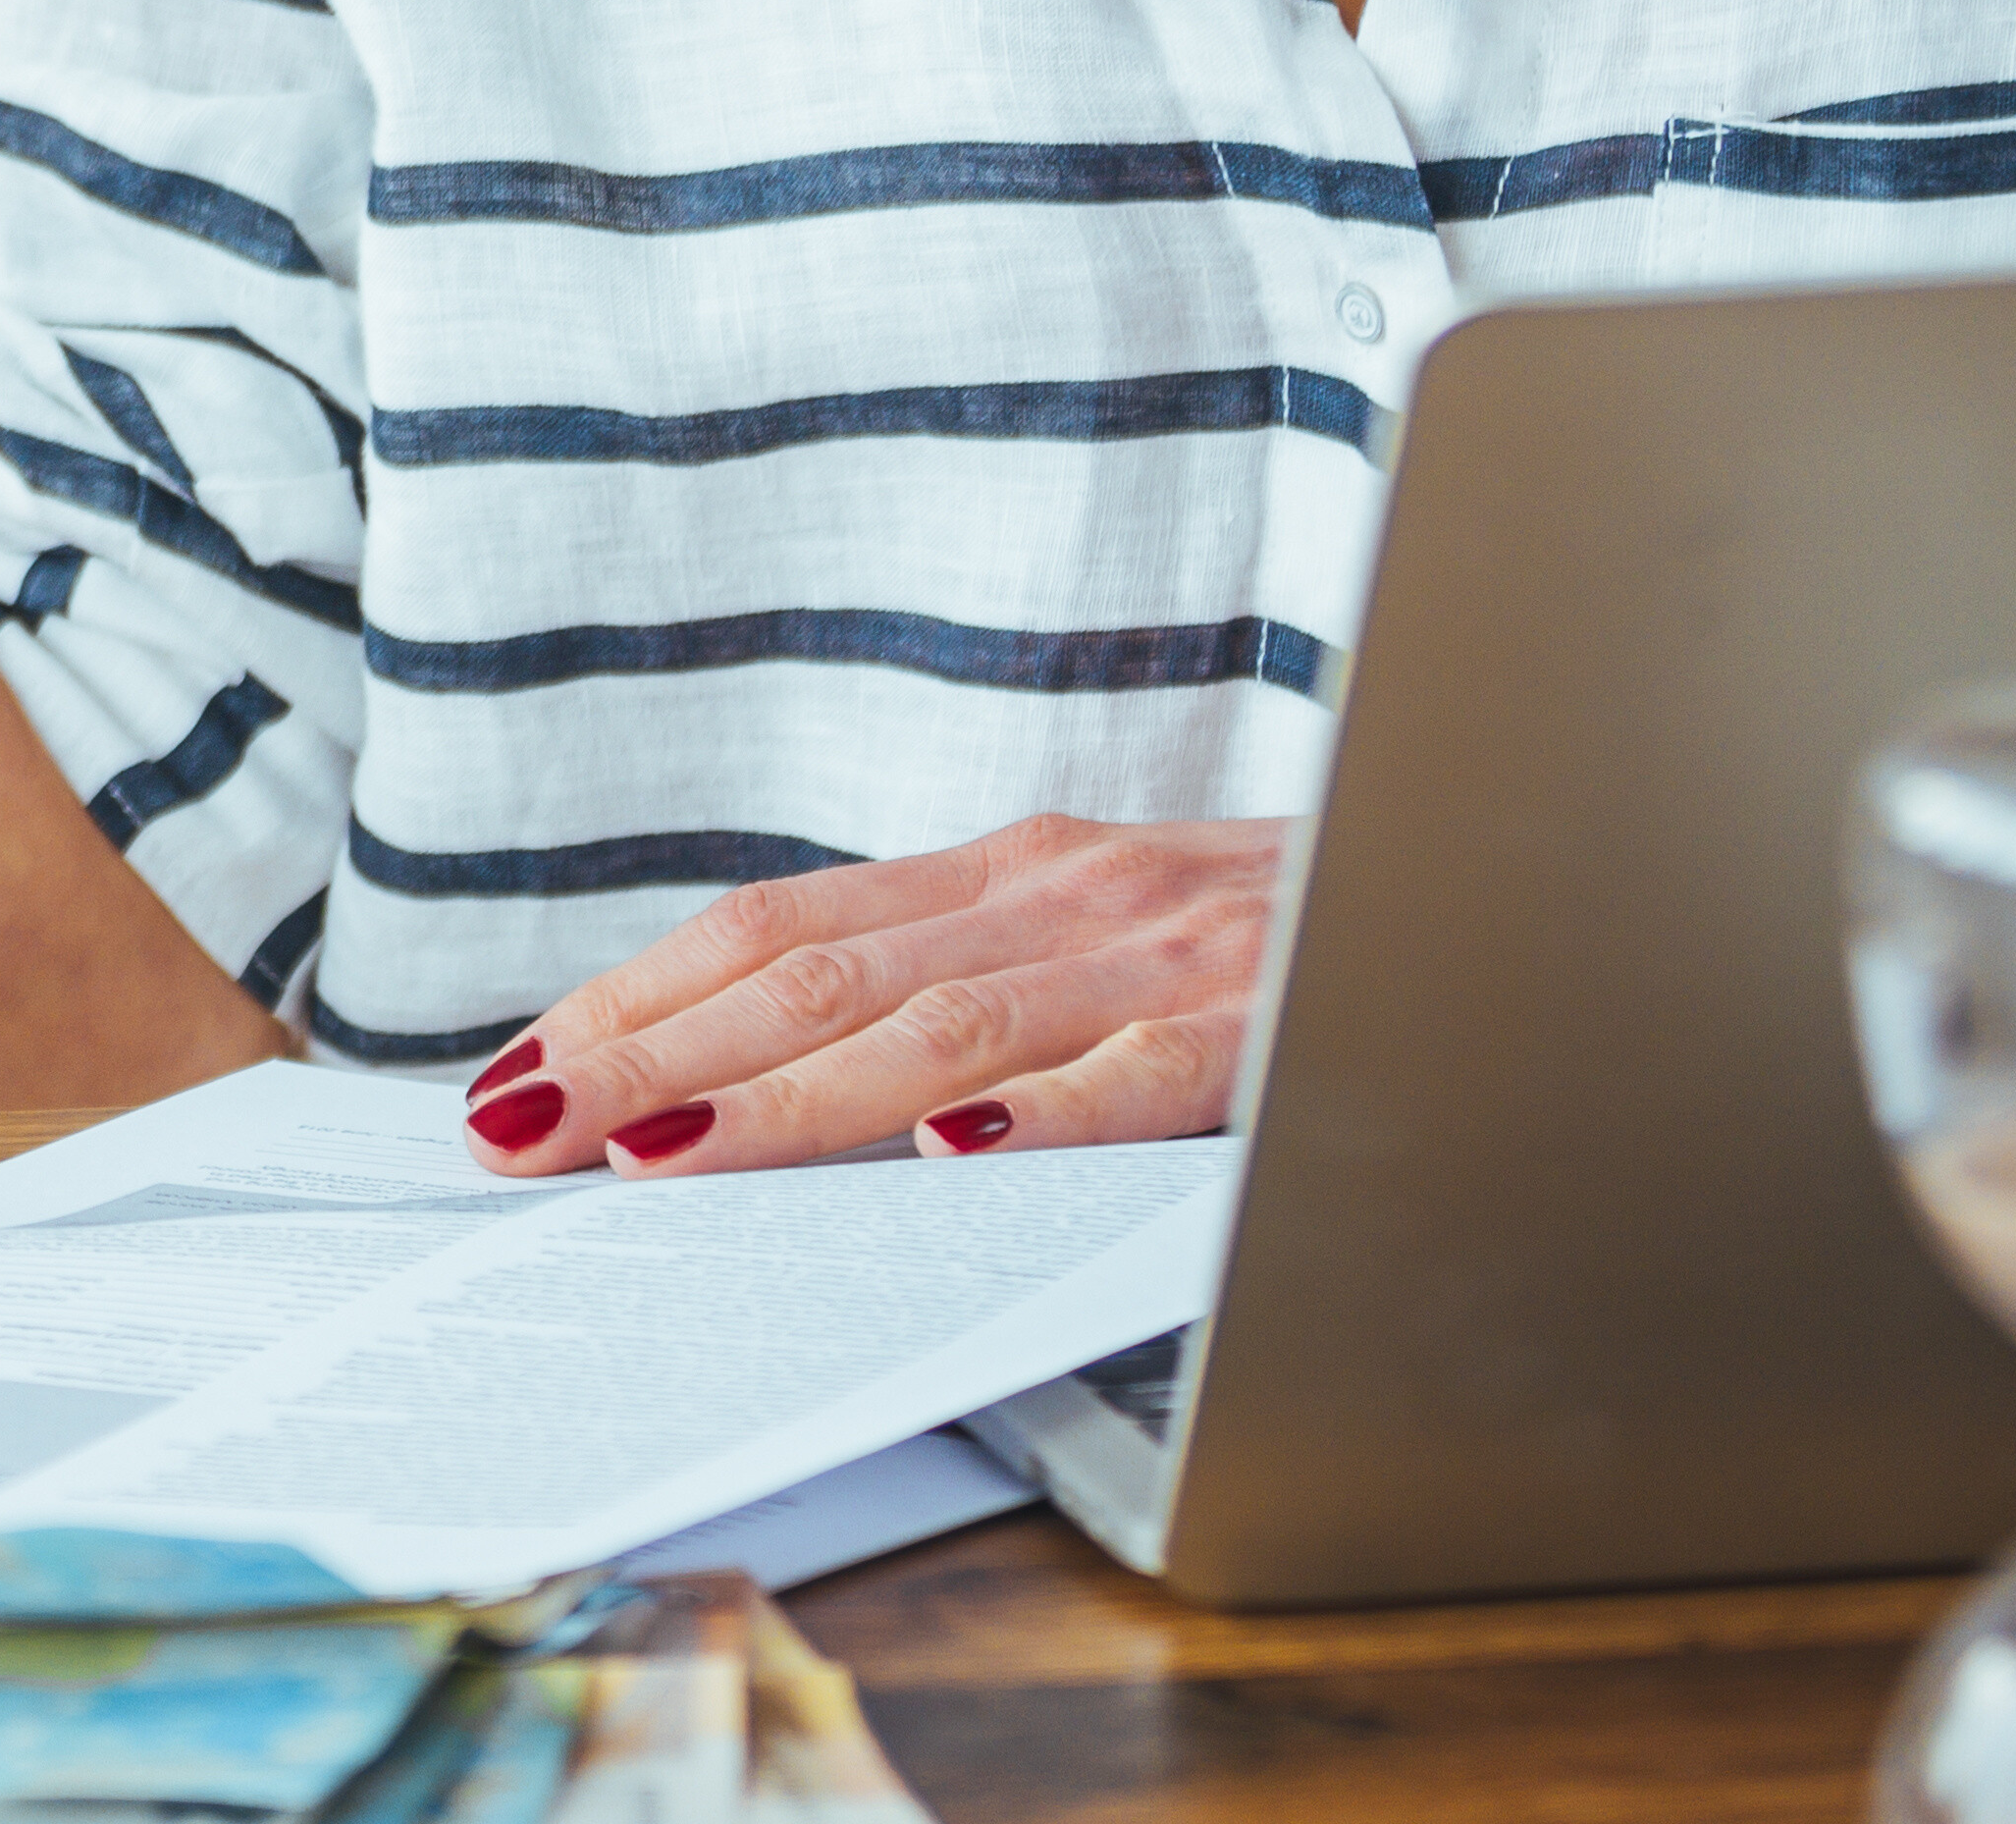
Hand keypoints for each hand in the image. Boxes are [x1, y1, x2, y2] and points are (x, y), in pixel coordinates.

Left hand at [452, 814, 1281, 1172]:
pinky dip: (1049, 1111)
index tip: (512, 1073)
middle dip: (647, 1058)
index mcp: (1014, 874)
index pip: (776, 926)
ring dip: (782, 1095)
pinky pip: (1145, 1071)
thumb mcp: (1108, 944)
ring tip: (654, 1155)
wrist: (1503, 860)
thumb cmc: (1288, 935)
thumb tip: (779, 1087)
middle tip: (513, 1134)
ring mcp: (1164, 950)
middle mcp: (1064, 892)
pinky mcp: (1271, 1016)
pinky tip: (957, 1154)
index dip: (634, 997)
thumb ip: (973, 995)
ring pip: (938, 1027)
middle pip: (814, 973)